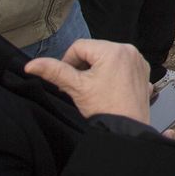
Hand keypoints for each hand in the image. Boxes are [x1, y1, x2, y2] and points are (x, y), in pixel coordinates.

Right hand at [25, 38, 151, 123]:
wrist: (126, 129)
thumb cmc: (104, 107)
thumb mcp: (75, 87)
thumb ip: (54, 71)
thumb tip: (31, 64)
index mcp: (113, 50)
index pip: (79, 46)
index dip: (68, 62)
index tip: (68, 79)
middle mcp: (129, 50)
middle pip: (94, 51)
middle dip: (83, 66)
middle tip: (80, 86)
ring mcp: (138, 61)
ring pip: (107, 58)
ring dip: (97, 69)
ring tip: (94, 88)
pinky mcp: (143, 72)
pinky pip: (121, 65)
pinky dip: (112, 74)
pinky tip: (108, 89)